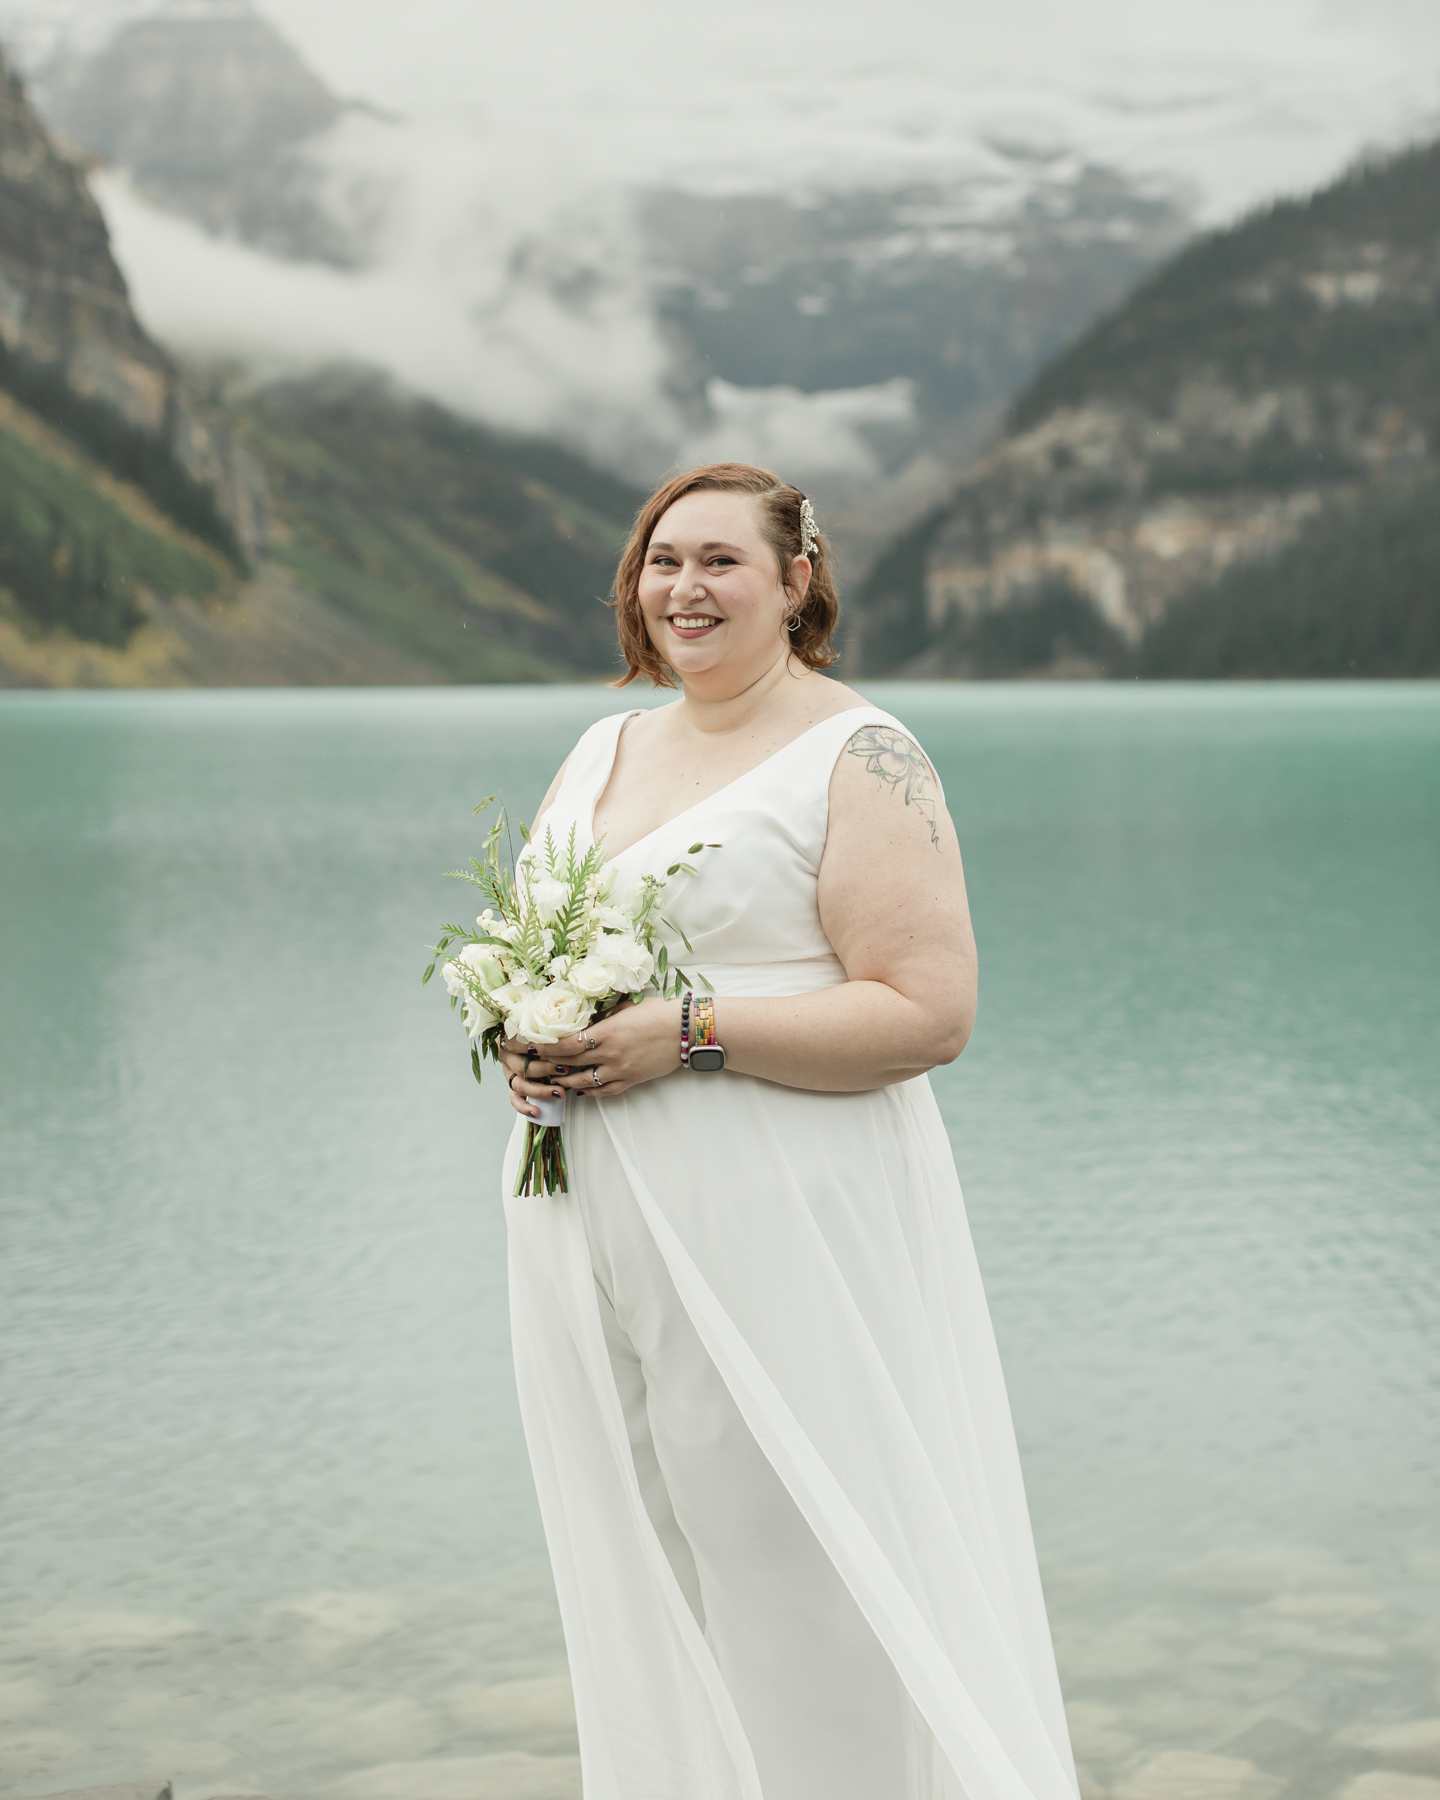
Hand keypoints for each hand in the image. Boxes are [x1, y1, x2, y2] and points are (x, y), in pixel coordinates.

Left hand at [499, 997, 682, 1114]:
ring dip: (561, 1081)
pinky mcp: (631, 1081)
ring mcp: (620, 1070)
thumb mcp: (626, 1005)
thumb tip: (579, 1013)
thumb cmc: (659, 1011)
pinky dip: (587, 1091)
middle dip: (543, 1065)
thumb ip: (602, 1014)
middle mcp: (609, 1054)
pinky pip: (602, 1091)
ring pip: (581, 1081)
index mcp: (606, 1031)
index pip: (564, 1044)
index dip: (540, 1047)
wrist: (688, 1031)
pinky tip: (577, 1089)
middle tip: (525, 1065)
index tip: (524, 1045)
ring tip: (546, 1078)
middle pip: (567, 1064)